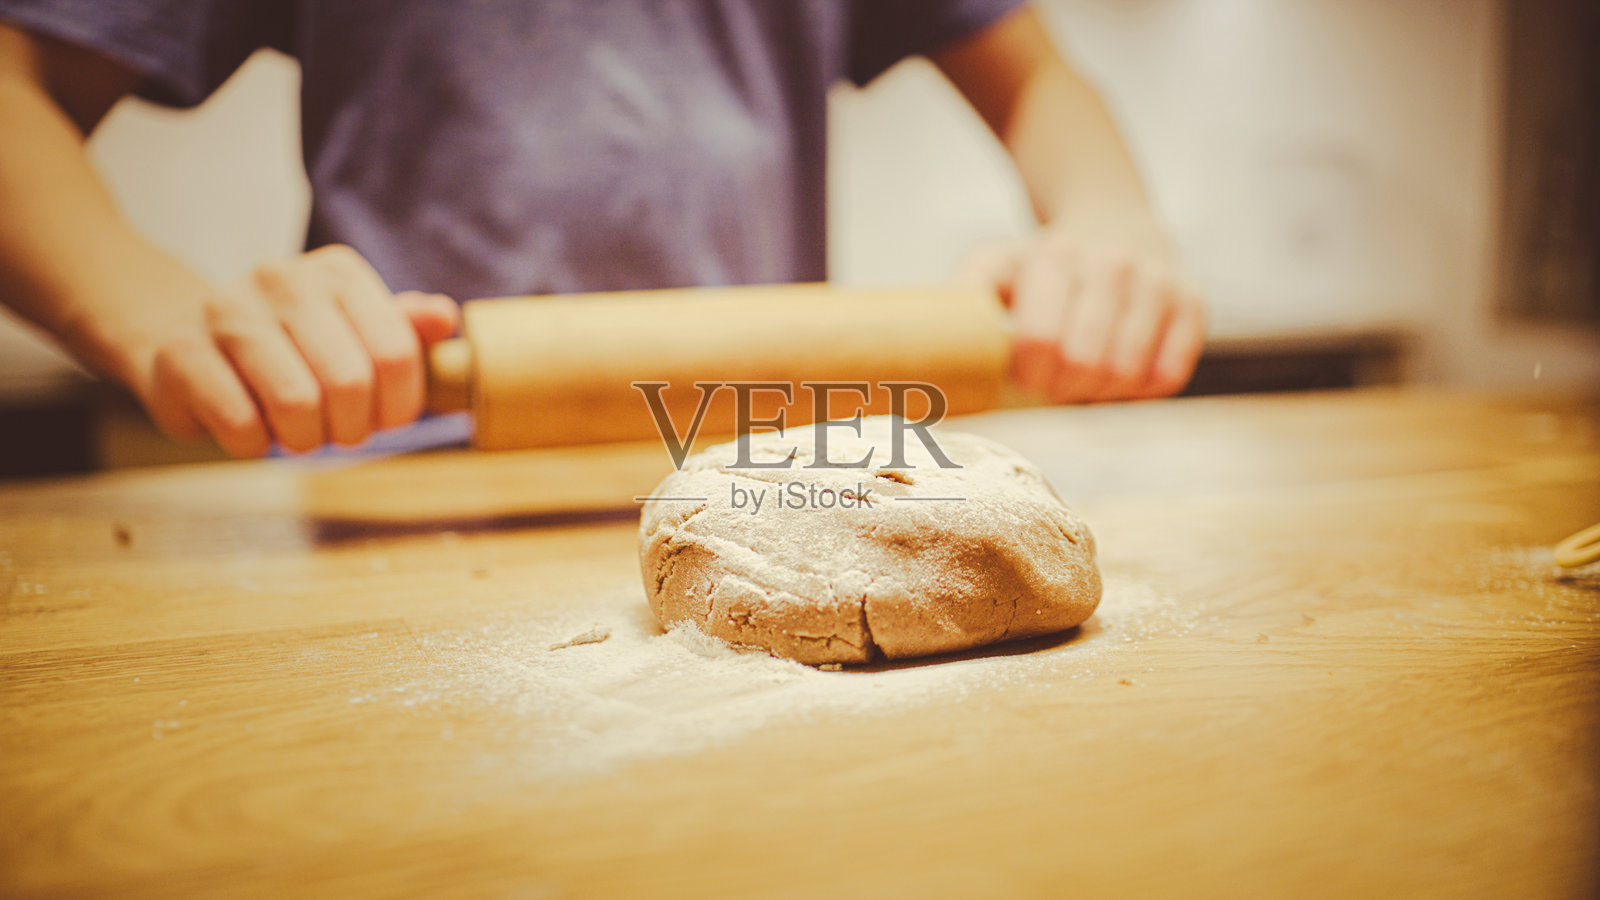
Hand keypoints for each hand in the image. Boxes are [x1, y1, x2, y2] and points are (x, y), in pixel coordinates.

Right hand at [95, 245, 458, 456]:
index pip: (397, 353)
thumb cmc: (288, 346)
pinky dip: (254, 445)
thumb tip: (446, 319)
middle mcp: (283, 279)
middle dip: (351, 428)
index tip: (383, 419)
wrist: (180, 336)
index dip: (398, 407)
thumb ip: (403, 331)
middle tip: (335, 431)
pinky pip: (241, 425)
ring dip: (303, 439)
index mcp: (337, 274)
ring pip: (296, 404)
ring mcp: (227, 310)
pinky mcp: (181, 351)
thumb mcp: (352, 333)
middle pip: (351, 383)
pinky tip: (248, 427)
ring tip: (294, 431)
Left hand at [962, 229, 1207, 402]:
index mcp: (1052, 259)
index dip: (1029, 374)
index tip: (1025, 376)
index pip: (1039, 340)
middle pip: (1085, 363)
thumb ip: (964, 301)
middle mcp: (1109, 263)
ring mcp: (1157, 281)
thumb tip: (928, 352)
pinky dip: (1141, 388)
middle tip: (1057, 384)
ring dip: (1101, 391)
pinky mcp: (1193, 302)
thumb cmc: (1043, 266)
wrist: (1114, 223)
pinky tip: (1123, 370)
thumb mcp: (994, 267)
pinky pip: (1168, 374)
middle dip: (1064, 388)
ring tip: (1087, 377)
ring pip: (1129, 373)